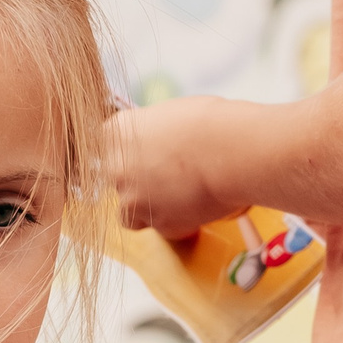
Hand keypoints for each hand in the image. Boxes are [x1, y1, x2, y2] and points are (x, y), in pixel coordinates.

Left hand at [108, 98, 253, 236]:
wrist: (231, 150)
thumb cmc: (209, 123)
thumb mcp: (170, 114)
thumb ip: (152, 133)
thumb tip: (156, 146)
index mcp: (115, 133)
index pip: (111, 149)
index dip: (135, 154)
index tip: (153, 155)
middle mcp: (115, 168)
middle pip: (118, 181)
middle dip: (141, 181)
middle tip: (170, 176)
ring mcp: (132, 199)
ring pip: (129, 212)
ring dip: (150, 208)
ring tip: (180, 196)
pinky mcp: (155, 223)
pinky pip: (159, 228)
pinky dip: (174, 223)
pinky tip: (194, 208)